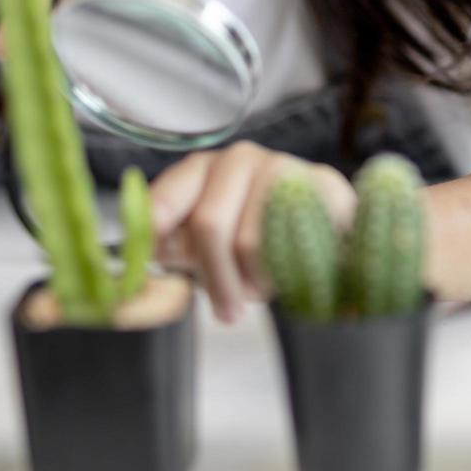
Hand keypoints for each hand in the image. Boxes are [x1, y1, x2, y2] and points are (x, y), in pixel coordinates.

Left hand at [149, 141, 354, 322]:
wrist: (327, 226)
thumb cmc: (258, 234)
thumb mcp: (211, 243)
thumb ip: (178, 248)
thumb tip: (143, 265)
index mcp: (200, 169)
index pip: (163, 201)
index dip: (154, 237)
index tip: (154, 270)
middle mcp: (237, 159)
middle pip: (209, 224)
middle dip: (216, 278)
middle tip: (226, 311)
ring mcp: (280, 167)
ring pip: (250, 241)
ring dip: (254, 281)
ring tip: (263, 288)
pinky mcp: (320, 184)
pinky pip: (294, 241)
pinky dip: (285, 271)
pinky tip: (288, 274)